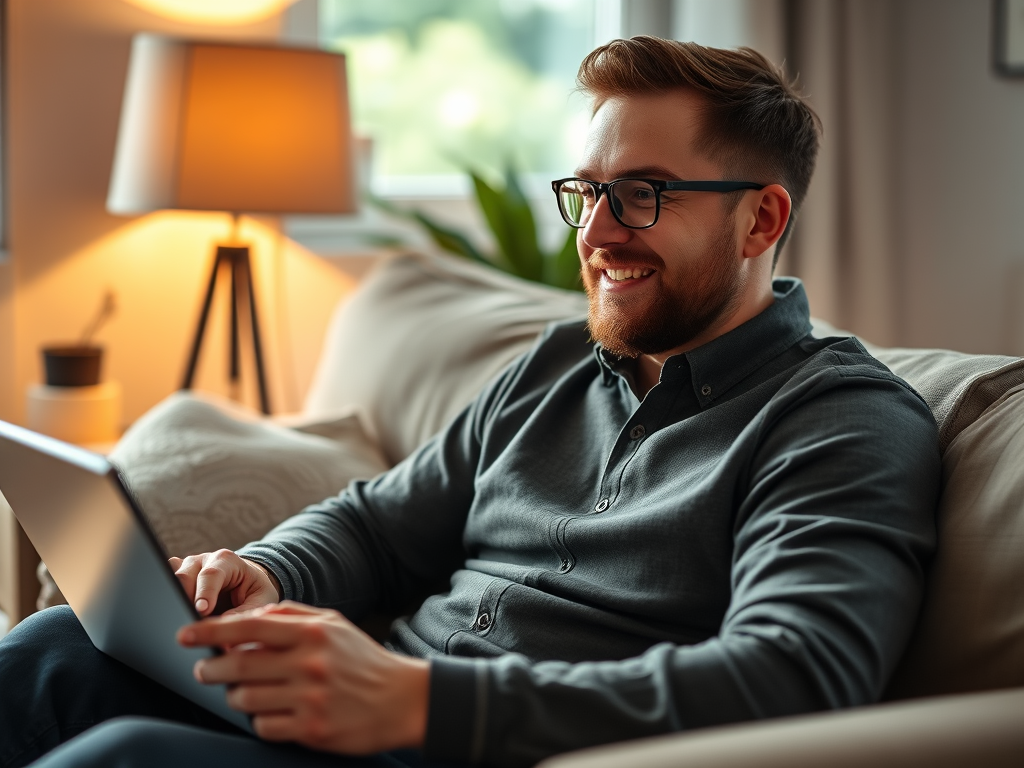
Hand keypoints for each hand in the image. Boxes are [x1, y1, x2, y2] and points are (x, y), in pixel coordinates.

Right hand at [170, 549, 280, 616]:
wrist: (247, 584)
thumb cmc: (254, 591)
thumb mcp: (260, 601)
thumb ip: (244, 613)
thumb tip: (222, 627)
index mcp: (227, 560)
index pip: (211, 574)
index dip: (205, 593)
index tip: (202, 611)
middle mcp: (204, 560)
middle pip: (185, 575)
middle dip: (185, 598)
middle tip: (190, 620)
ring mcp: (187, 567)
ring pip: (170, 577)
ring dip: (173, 597)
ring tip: (181, 617)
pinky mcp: (176, 577)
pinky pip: (163, 582)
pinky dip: (165, 596)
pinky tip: (174, 611)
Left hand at [177, 602, 429, 754]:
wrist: (402, 700)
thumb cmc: (362, 660)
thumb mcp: (334, 625)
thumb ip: (292, 617)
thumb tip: (248, 618)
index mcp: (312, 633)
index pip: (248, 627)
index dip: (209, 631)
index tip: (185, 635)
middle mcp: (309, 663)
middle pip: (239, 665)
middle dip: (211, 668)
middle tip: (204, 670)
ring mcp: (310, 698)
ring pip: (246, 699)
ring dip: (235, 696)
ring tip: (241, 692)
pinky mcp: (312, 729)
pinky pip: (264, 726)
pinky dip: (259, 720)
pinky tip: (270, 712)